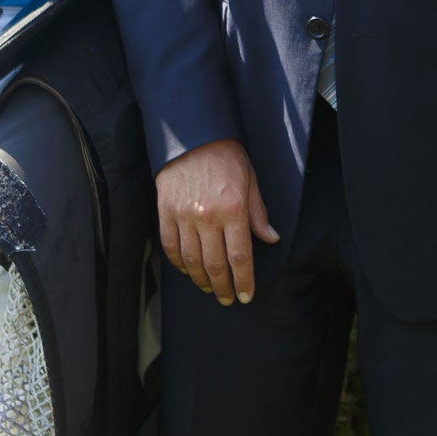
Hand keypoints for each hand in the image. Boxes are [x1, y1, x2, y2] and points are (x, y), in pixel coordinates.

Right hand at [154, 138, 278, 305]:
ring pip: (191, 261)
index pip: (240, 256)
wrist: (194, 136)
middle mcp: (207, 217)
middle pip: (214, 265)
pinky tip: (188, 270)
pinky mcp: (165, 212)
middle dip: (223, 287)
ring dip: (201, 279)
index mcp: (233, 209)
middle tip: (228, 299)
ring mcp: (183, 216)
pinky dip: (179, 263)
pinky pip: (170, 247)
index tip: (246, 296)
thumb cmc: (228, 157)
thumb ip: (258, 213)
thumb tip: (271, 239)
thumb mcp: (251, 181)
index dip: (243, 280)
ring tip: (210, 288)